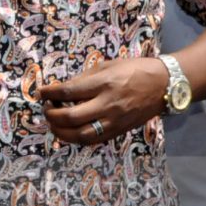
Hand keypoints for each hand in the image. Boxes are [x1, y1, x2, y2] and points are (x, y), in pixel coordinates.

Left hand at [40, 58, 168, 145]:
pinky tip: (69, 132)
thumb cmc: (136, 69)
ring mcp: (114, 121)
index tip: (41, 92)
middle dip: (52, 115)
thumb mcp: (109, 65)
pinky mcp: (119, 131)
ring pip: (81, 135)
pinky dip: (77, 138)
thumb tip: (64, 88)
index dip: (50, 93)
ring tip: (53, 124)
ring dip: (61, 132)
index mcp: (104, 83)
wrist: (164, 85)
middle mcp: (108, 104)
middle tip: (47, 109)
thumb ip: (86, 78)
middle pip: (71, 117)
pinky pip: (93, 140)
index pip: (69, 91)